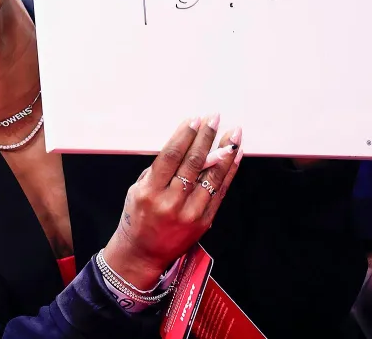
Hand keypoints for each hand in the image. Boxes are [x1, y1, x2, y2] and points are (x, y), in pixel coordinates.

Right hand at [103, 115, 243, 288]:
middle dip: (206, 138)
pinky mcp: (204, 221)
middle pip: (193, 163)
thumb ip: (158, 171)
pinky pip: (220, 192)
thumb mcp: (137, 190)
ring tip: (233, 133)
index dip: (184, 136)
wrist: (143, 252)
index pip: (171, 157)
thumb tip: (186, 147)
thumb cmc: (137, 217)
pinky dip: (229, 172)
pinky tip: (235, 156)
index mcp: (149, 191)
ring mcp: (190, 213)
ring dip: (224, 152)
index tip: (194, 120)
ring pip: (211, 176)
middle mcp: (171, 202)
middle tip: (215, 118)